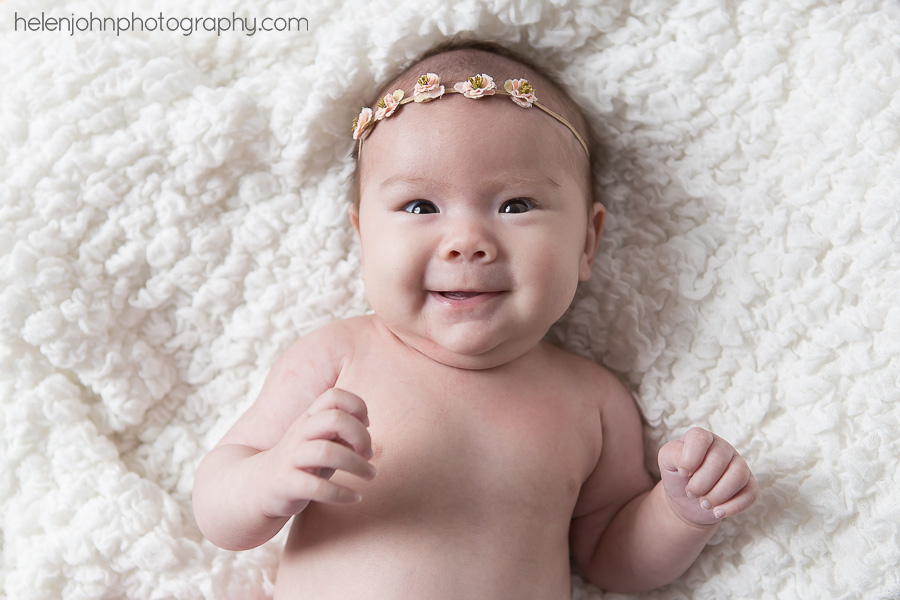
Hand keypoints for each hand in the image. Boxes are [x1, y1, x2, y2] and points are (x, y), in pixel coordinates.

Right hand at [257, 388, 375, 518]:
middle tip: (369, 455)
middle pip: (334, 419)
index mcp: (310, 418)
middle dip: (361, 436)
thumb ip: (344, 434)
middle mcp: (300, 433)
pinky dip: (342, 494)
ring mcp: (292, 458)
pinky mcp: (287, 484)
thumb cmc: (303, 461)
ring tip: (371, 475)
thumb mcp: (323, 441)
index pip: (334, 396)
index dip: (357, 407)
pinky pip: (317, 488)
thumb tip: (367, 440)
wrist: (259, 486)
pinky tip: (355, 497)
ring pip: (327, 452)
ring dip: (357, 465)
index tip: (365, 427)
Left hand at [658, 428, 757, 525]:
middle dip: (701, 483)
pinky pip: (750, 494)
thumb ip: (672, 454)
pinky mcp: (749, 485)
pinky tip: (718, 512)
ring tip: (704, 503)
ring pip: (738, 476)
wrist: (687, 501)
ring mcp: (739, 465)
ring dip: (717, 495)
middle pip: (718, 460)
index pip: (700, 438)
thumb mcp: (667, 461)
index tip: (682, 473)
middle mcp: (723, 448)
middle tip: (691, 493)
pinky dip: (732, 507)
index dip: (690, 458)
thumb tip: (686, 464)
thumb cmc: (677, 476)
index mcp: (702, 438)